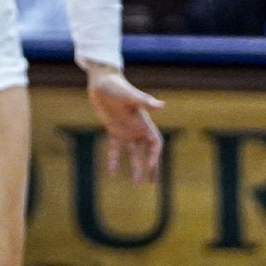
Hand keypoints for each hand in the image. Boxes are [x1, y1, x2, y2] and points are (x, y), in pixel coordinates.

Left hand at [85, 64, 164, 183]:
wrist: (103, 82)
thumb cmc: (117, 86)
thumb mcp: (130, 95)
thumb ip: (145, 101)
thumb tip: (162, 105)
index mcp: (143, 122)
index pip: (155, 144)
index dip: (154, 156)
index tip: (150, 168)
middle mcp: (137, 128)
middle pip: (147, 152)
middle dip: (151, 167)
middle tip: (152, 184)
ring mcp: (126, 130)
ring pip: (134, 153)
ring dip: (137, 167)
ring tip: (137, 184)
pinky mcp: (113, 129)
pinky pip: (116, 148)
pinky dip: (115, 159)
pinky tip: (113, 173)